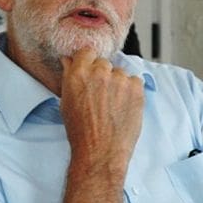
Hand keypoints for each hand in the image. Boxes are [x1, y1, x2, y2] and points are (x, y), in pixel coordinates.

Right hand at [59, 48, 144, 171]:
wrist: (100, 151)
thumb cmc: (80, 131)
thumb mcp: (66, 102)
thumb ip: (69, 77)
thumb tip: (69, 61)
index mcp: (78, 73)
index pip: (86, 52)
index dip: (88, 61)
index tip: (90, 70)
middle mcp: (99, 73)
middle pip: (104, 63)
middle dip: (103, 74)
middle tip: (101, 94)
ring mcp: (119, 80)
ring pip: (120, 73)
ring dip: (118, 83)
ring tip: (113, 104)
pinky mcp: (136, 89)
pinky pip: (135, 81)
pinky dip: (131, 91)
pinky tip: (123, 106)